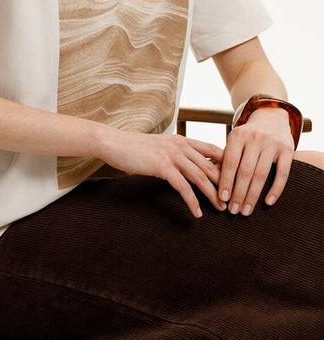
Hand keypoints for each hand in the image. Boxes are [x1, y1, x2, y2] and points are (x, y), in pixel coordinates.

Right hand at [99, 129, 225, 217]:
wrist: (114, 142)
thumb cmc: (135, 147)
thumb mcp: (161, 146)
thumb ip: (176, 153)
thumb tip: (189, 165)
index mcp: (182, 140)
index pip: (214, 149)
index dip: (229, 163)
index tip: (239, 178)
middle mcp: (181, 145)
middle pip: (211, 165)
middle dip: (225, 183)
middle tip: (235, 200)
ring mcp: (172, 155)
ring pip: (200, 176)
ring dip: (213, 194)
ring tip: (222, 208)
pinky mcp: (162, 166)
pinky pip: (182, 186)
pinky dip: (192, 201)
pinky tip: (197, 213)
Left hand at [218, 107, 293, 215]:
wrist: (272, 118)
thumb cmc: (247, 136)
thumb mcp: (235, 141)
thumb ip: (224, 158)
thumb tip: (208, 182)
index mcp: (237, 135)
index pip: (230, 162)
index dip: (225, 181)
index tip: (221, 199)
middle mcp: (254, 138)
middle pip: (245, 171)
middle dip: (238, 193)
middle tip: (233, 211)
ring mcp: (272, 143)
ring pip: (261, 174)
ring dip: (253, 195)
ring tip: (246, 211)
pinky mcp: (288, 149)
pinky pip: (282, 173)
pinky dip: (275, 189)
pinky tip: (268, 202)